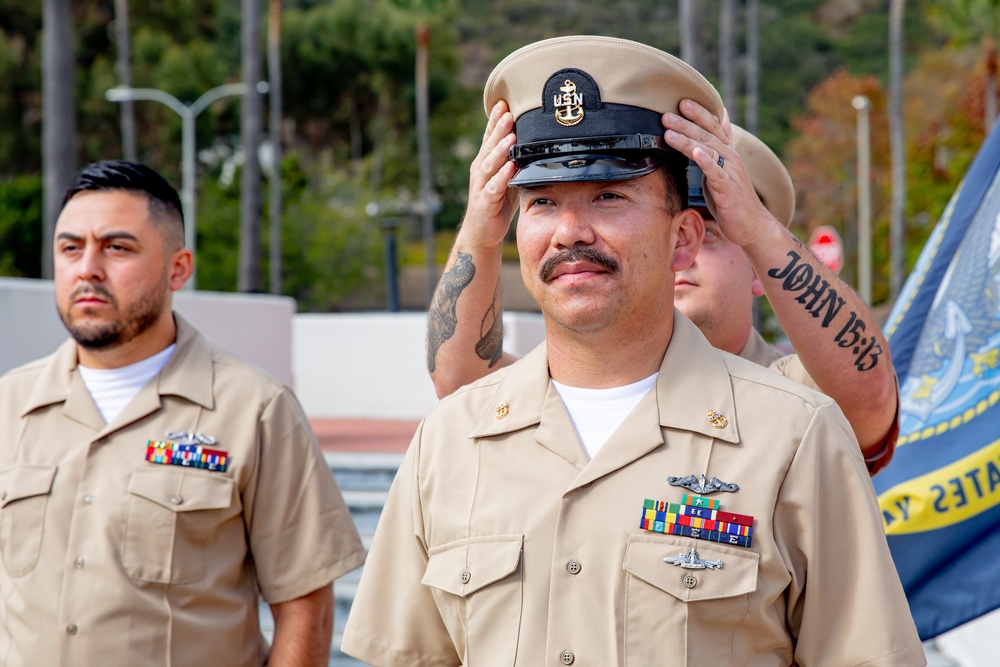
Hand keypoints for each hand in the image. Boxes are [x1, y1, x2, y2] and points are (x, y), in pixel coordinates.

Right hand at [461, 100, 519, 250]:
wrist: (482, 233)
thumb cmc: (497, 204)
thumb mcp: (508, 178)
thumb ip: (516, 161)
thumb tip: (536, 144)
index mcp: (486, 162)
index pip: (491, 138)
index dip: (496, 121)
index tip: (504, 102)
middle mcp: (480, 170)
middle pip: (490, 146)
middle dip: (499, 128)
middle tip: (508, 112)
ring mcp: (481, 185)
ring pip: (490, 163)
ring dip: (501, 149)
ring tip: (511, 135)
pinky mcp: (485, 202)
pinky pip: (494, 187)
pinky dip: (502, 176)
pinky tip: (510, 167)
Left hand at [663, 100, 775, 250]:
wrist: (751, 225)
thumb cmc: (732, 198)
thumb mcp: (722, 170)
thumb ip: (716, 149)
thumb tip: (716, 128)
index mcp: (727, 153)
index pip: (713, 126)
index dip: (699, 113)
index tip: (682, 102)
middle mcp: (730, 158)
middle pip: (707, 135)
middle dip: (686, 123)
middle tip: (666, 114)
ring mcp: (730, 172)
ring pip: (708, 150)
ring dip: (688, 139)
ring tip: (670, 131)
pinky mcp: (728, 188)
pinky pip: (716, 172)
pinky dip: (706, 161)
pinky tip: (696, 153)